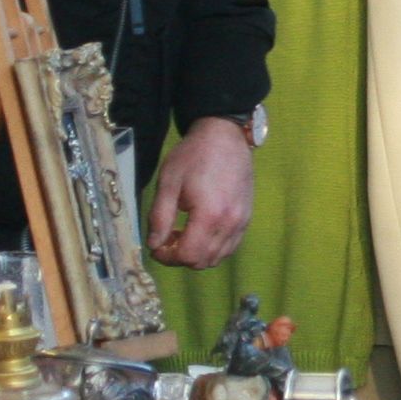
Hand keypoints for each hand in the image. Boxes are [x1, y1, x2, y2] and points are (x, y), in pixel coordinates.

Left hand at [149, 116, 254, 266]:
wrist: (225, 137)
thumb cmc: (193, 156)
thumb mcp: (168, 184)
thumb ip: (160, 218)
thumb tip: (154, 244)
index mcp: (209, 215)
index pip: (188, 255)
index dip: (167, 257)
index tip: (155, 247)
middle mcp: (230, 224)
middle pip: (203, 261)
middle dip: (180, 257)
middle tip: (167, 240)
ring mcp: (241, 223)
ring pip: (217, 258)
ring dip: (197, 254)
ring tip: (183, 235)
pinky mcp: (246, 219)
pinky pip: (229, 247)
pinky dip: (212, 248)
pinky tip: (201, 232)